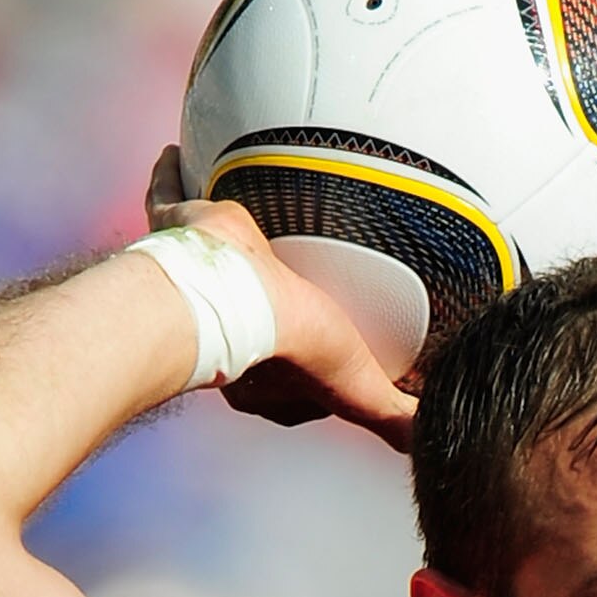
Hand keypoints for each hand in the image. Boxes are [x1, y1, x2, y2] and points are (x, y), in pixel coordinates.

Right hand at [144, 146, 417, 450]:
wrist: (237, 296)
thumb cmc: (292, 344)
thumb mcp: (361, 388)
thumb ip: (393, 417)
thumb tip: (429, 442)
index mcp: (262, 368)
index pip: (291, 370)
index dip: (316, 364)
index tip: (338, 349)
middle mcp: (224, 324)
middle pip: (255, 314)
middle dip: (275, 305)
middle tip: (299, 286)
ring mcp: (198, 273)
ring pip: (214, 258)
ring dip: (229, 246)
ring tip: (257, 220)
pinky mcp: (176, 228)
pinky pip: (167, 196)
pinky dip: (168, 176)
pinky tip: (174, 154)